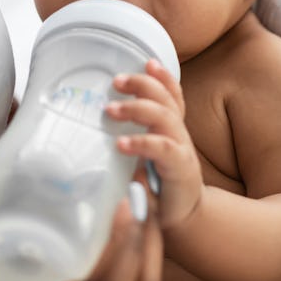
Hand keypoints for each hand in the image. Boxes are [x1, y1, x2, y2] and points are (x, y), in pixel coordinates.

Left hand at [106, 59, 203, 228]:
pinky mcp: (179, 168)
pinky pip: (163, 148)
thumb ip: (133, 138)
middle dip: (141, 85)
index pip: (172, 94)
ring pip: (164, 116)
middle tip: (115, 82)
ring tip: (110, 110)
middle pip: (165, 98)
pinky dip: (142, 142)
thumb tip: (97, 124)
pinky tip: (121, 143)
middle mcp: (179, 133)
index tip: (147, 62)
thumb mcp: (146, 156)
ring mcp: (182, 148)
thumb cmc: (159, 185)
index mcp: (172, 127)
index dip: (163, 76)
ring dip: (136, 108)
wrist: (184, 218)